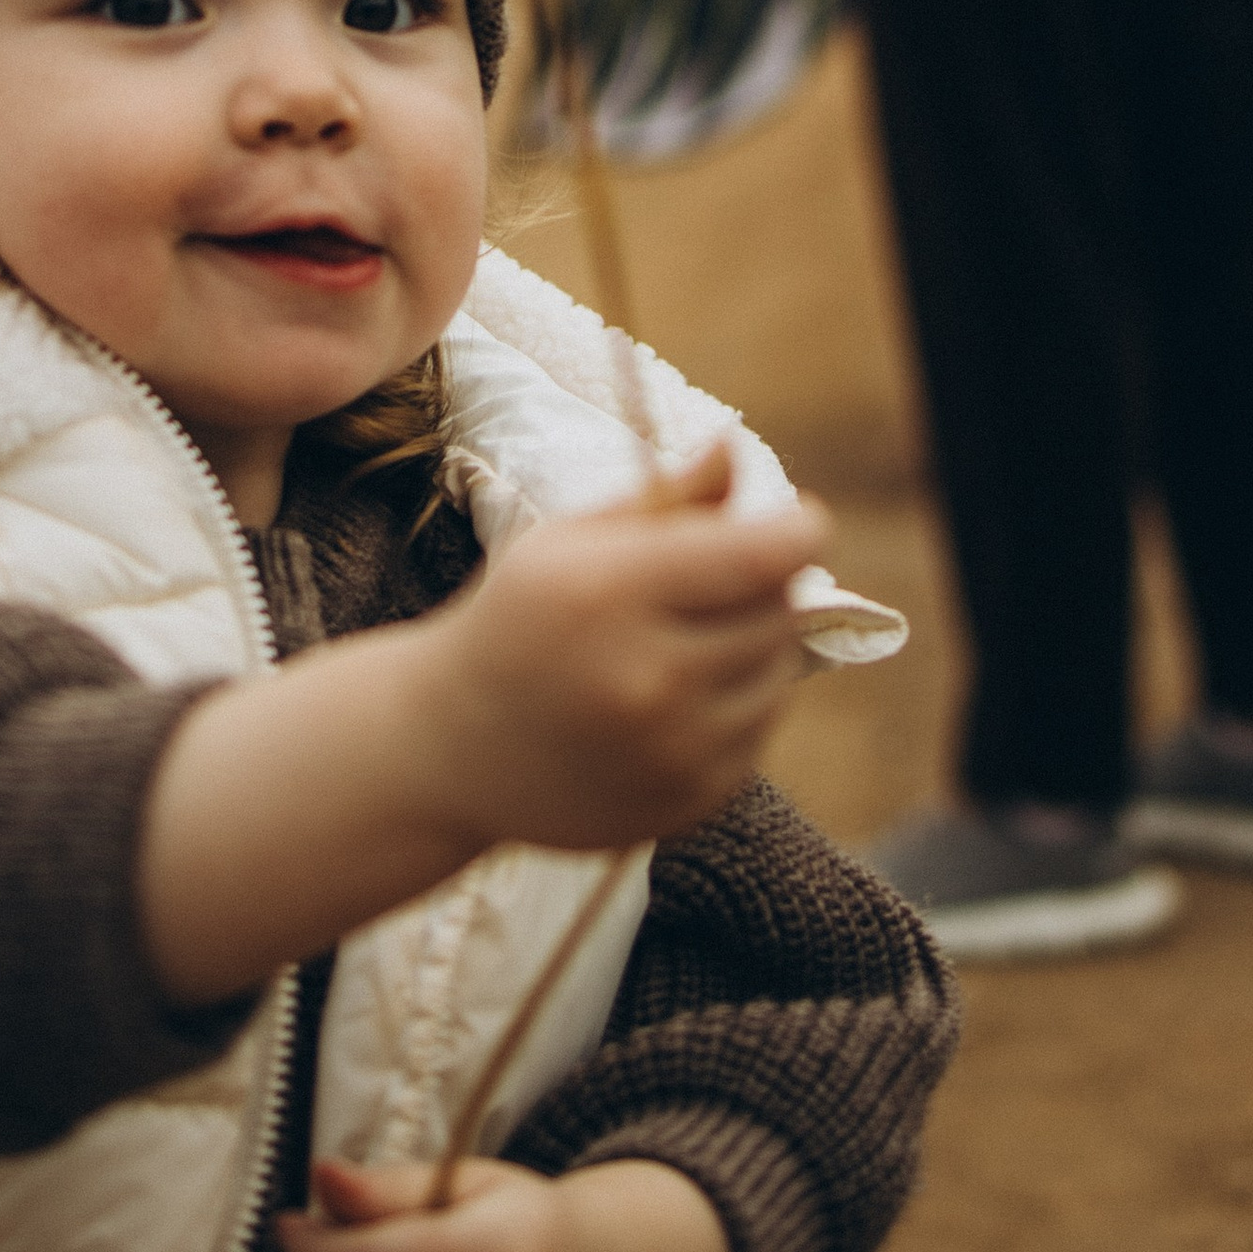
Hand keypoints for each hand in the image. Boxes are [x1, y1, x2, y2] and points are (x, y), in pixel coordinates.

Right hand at [136, 441, 827, 1005]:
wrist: (451, 747)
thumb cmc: (518, 619)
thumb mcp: (571, 539)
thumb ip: (664, 498)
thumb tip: (736, 449)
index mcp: (609, 592)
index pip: (762, 557)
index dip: (799, 529)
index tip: (800, 520)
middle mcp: (644, 679)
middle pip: (777, 612)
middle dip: (766, 584)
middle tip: (725, 575)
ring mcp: (668, 752)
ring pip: (778, 675)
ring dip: (757, 646)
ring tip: (691, 637)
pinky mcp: (686, 802)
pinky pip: (759, 734)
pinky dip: (739, 706)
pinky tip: (679, 696)